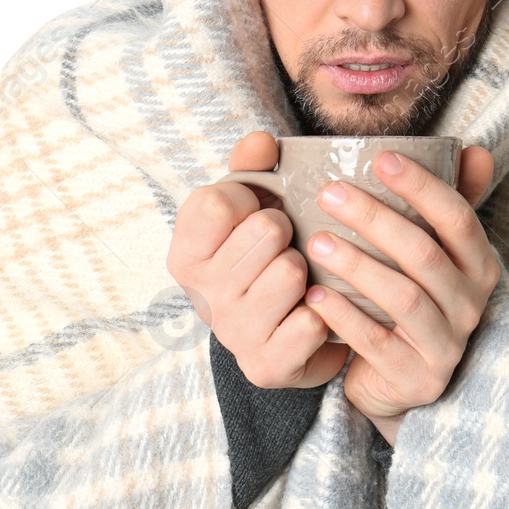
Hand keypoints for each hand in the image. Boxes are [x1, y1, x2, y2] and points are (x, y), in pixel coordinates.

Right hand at [165, 131, 349, 388]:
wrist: (283, 337)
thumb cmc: (264, 260)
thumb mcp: (250, 206)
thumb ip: (251, 165)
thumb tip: (262, 142)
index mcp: (185, 253)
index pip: (218, 202)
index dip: (250, 199)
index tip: (255, 214)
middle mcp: (201, 295)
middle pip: (266, 231)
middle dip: (287, 234)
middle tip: (283, 251)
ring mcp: (232, 333)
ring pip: (290, 273)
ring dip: (308, 272)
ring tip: (299, 282)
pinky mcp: (266, 366)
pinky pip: (312, 320)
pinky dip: (323, 313)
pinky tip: (311, 313)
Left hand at [303, 144, 498, 443]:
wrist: (399, 382)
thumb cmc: (412, 302)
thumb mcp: (434, 255)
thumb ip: (449, 204)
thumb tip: (474, 151)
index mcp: (478, 266)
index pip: (457, 217)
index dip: (422, 186)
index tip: (380, 157)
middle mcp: (471, 304)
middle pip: (424, 253)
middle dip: (375, 218)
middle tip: (328, 193)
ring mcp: (446, 344)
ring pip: (402, 297)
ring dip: (356, 265)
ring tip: (315, 242)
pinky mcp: (417, 378)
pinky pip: (376, 342)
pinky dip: (344, 316)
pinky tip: (313, 294)